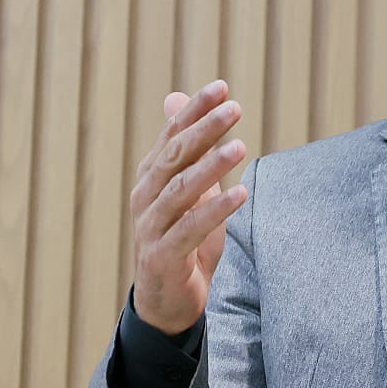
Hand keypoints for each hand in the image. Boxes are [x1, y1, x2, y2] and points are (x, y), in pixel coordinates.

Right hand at [129, 81, 248, 334]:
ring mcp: (150, 226)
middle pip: (174, 155)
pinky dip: (215, 211)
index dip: (194, 110)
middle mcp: (145, 196)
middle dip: (204, 129)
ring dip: (210, 167)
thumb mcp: (187, 188)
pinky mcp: (161, 256)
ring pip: (180, 190)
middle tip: (234, 108)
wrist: (166, 300)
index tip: (221, 87)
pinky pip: (189, 229)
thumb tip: (177, 98)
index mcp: (152, 176)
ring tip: (240, 147)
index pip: (173, 134)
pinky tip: (241, 194)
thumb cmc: (181, 238)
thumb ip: (186, 147)